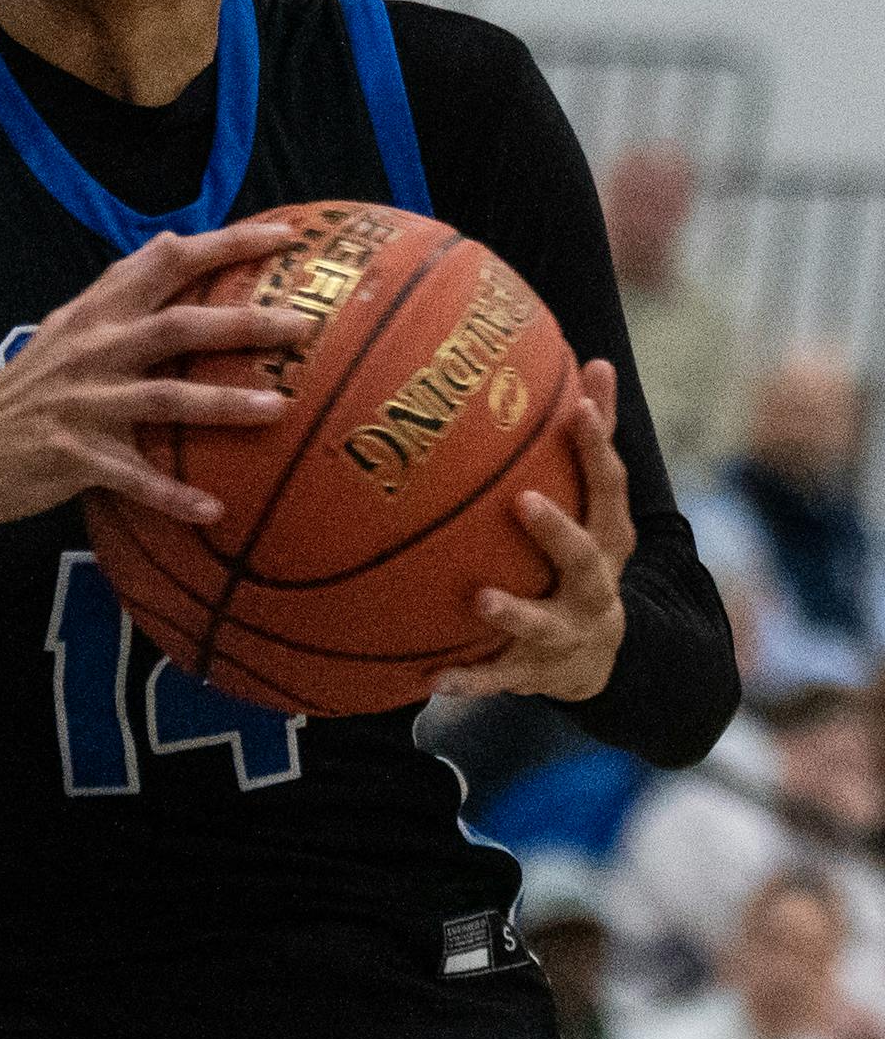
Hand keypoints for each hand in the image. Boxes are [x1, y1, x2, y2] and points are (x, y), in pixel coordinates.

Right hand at [0, 217, 308, 527]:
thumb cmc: (23, 391)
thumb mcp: (65, 332)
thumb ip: (119, 302)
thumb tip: (176, 251)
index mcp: (95, 312)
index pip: (166, 259)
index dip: (226, 243)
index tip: (286, 235)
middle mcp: (93, 348)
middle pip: (178, 324)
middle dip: (244, 322)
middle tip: (303, 326)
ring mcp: (83, 402)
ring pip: (164, 397)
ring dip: (223, 402)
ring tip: (277, 410)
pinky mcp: (72, 455)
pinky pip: (132, 477)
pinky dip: (173, 495)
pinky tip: (212, 512)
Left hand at [431, 362, 633, 703]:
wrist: (599, 657)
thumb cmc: (585, 553)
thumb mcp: (598, 502)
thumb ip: (594, 435)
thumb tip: (596, 357)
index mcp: (609, 538)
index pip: (609, 488)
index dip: (598, 447)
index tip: (579, 406)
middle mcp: (595, 587)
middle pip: (586, 558)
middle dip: (558, 532)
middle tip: (523, 501)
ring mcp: (567, 634)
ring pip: (543, 626)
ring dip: (514, 613)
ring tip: (480, 599)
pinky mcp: (535, 673)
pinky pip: (498, 678)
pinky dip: (468, 681)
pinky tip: (430, 681)